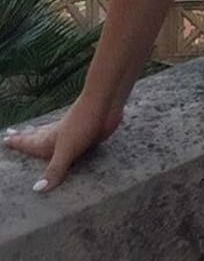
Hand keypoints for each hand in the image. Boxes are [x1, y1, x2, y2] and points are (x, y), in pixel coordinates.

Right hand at [3, 96, 122, 190]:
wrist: (105, 101)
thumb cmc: (83, 123)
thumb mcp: (66, 149)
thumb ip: (54, 169)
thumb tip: (37, 190)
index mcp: (49, 140)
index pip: (28, 142)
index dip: (17, 142)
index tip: (5, 138)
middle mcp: (57, 135)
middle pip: (36, 135)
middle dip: (24, 137)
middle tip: (11, 134)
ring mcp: (71, 132)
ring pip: (50, 133)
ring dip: (39, 134)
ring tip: (31, 133)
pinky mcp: (85, 131)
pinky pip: (67, 136)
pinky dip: (60, 135)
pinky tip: (64, 133)